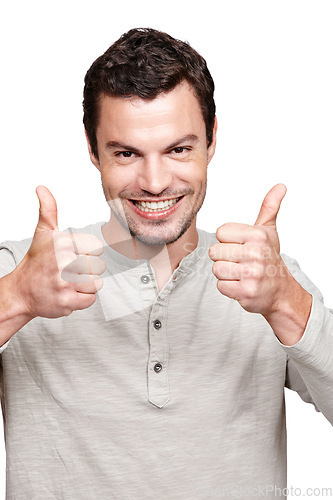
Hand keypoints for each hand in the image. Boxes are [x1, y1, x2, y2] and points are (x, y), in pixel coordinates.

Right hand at [13, 186, 104, 318]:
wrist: (21, 292)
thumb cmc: (36, 262)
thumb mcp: (43, 233)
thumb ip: (48, 210)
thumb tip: (42, 188)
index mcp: (62, 243)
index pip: (97, 247)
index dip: (87, 252)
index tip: (73, 255)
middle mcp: (63, 262)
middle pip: (98, 266)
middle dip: (86, 270)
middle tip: (69, 271)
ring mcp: (65, 283)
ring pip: (96, 283)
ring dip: (85, 285)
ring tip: (68, 282)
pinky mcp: (67, 302)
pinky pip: (91, 299)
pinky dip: (82, 299)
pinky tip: (68, 293)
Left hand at [209, 184, 289, 314]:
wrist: (280, 291)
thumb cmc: (270, 258)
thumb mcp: (269, 231)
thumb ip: (269, 207)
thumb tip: (280, 186)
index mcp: (257, 235)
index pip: (220, 232)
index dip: (227, 241)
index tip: (241, 247)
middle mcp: (255, 253)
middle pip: (215, 251)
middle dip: (224, 258)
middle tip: (241, 262)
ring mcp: (251, 273)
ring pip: (216, 269)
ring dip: (225, 274)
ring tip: (240, 273)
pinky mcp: (246, 291)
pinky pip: (221, 286)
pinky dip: (228, 288)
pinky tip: (241, 285)